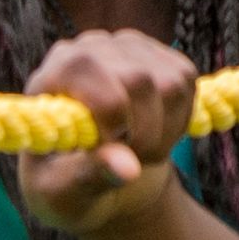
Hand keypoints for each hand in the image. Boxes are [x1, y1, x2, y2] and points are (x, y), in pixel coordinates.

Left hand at [14, 31, 199, 239]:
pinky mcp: (158, 55)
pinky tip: (157, 132)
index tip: (108, 151)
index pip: (94, 79)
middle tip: (131, 161)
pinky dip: (181, 118)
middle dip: (146, 135)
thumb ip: (90, 177)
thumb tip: (129, 169)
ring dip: (167, 131)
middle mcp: (89, 49)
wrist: (94, 175)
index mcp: (52, 77)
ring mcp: (127, 47)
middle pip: (141, 80)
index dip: (114, 123)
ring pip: (173, 82)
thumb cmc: (65, 186)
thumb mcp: (63, 192)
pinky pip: (187, 80)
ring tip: (141, 151)